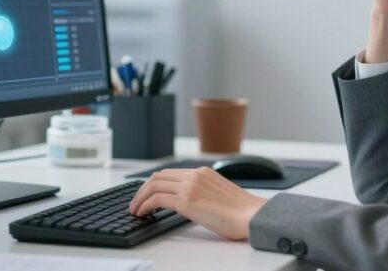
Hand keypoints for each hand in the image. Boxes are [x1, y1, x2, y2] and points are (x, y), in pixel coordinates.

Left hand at [128, 167, 267, 240]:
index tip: (147, 193)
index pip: (170, 173)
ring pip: (153, 186)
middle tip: (135, 202)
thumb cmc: (242, 212)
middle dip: (142, 189)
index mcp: (203, 172)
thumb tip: (192, 203)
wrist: (252, 216)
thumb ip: (204, 192)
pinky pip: (157, 199)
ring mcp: (190, 186)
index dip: (154, 183)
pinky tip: (142, 214)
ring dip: (140, 198)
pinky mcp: (187, 201)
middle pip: (158, 176)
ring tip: (135, 210)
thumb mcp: (220, 194)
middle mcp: (195, 175)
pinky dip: (145, 205)